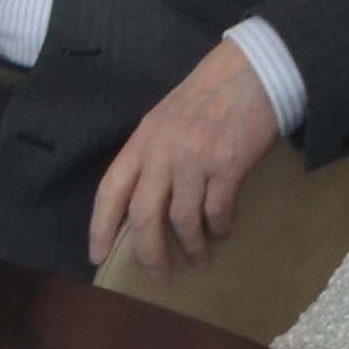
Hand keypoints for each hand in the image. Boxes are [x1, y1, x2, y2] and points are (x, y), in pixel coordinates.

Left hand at [85, 40, 286, 277]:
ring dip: (192, 247)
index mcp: (141, 141)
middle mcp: (162, 152)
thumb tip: (142, 201)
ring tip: (199, 262)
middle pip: (144, 217)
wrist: (252, 71)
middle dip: (150, 254)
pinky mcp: (228, 165)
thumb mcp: (164, 119)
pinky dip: (219, 228)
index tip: (96, 257)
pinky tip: (222, 232)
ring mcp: (195, 159)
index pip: (110, 191)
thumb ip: (151, 154)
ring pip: (183, 220)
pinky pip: (217, 210)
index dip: (99, 228)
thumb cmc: (207, 95)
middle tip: (159, 277)